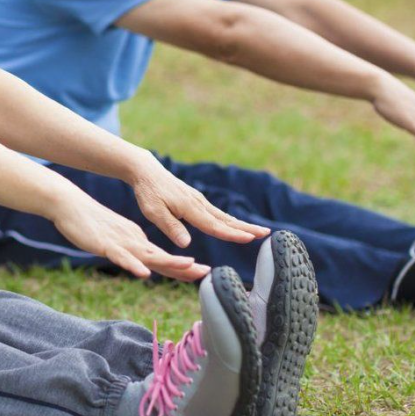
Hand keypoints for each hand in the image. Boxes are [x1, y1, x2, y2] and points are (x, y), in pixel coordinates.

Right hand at [49, 190, 213, 280]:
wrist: (71, 206)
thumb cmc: (92, 224)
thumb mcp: (117, 240)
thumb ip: (132, 251)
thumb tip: (147, 264)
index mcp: (138, 242)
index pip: (165, 258)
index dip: (184, 267)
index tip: (204, 274)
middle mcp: (134, 242)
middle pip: (163, 258)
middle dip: (185, 267)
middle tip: (207, 273)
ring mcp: (121, 243)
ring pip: (148, 256)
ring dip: (169, 262)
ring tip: (188, 266)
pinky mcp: (105, 245)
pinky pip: (121, 258)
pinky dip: (134, 265)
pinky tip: (144, 273)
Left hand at [127, 152, 269, 248]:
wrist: (148, 172)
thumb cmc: (148, 193)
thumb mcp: (153, 212)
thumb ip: (171, 227)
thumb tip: (187, 243)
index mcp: (189, 208)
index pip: (214, 225)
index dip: (232, 234)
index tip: (249, 238)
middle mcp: (199, 203)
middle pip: (226, 220)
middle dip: (247, 228)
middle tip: (266, 234)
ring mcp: (199, 201)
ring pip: (224, 216)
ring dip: (243, 224)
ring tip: (260, 232)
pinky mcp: (197, 200)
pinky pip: (217, 213)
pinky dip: (230, 220)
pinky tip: (237, 226)